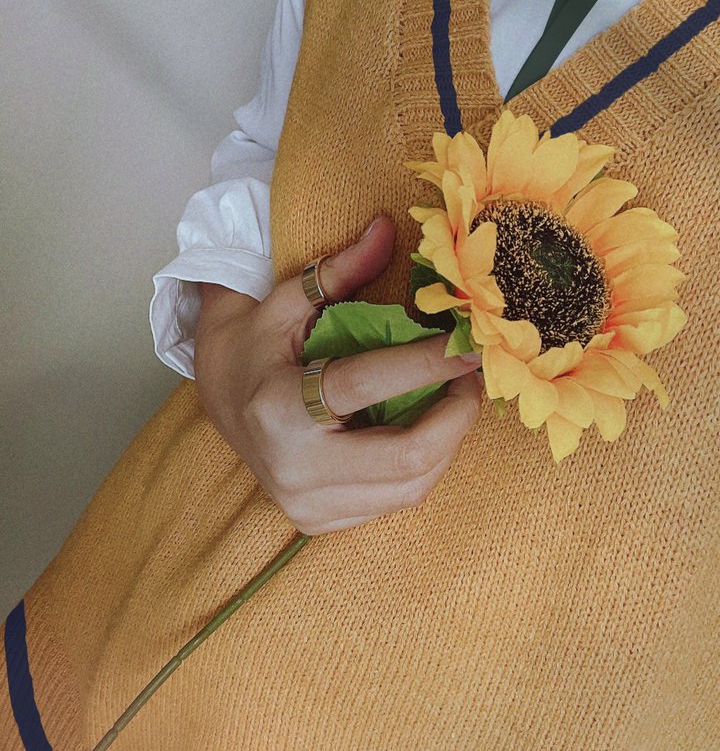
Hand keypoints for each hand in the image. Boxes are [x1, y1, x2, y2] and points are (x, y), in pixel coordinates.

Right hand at [193, 215, 483, 534]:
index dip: (426, 364)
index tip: (469, 345)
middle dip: (455, 416)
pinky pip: (395, 501)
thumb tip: (387, 228)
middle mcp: (293, 467)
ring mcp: (307, 505)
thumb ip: (338, 270)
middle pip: (405, 459)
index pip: (366, 385)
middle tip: (472, 376)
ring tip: (457, 398)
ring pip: (410, 489)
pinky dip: (424, 466)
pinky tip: (428, 428)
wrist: (216, 401)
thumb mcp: (282, 300)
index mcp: (277, 408)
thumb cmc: (249, 345)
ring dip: (448, 442)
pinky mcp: (320, 522)